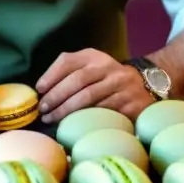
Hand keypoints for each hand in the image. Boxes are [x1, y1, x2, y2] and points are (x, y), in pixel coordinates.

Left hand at [36, 49, 153, 123]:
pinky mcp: (130, 102)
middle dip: (57, 96)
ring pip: (89, 97)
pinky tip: (74, 125)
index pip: (68, 61)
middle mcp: (108, 67)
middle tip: (43, 109)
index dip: (51, 75)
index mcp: (94, 57)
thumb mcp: (91, 67)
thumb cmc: (106, 79)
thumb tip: (42, 90)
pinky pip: (104, 111)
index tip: (39, 90)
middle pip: (78, 80)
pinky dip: (86, 119)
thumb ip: (69, 72)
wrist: (144, 86)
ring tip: (52, 119)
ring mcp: (120, 84)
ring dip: (67, 110)